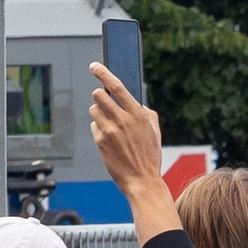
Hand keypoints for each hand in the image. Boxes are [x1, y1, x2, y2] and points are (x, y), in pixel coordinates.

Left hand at [88, 62, 179, 243]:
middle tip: (106, 105)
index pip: (116, 86)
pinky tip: (109, 140)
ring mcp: (109, 131)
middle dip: (100, 97)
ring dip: (100, 114)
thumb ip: (146, 113)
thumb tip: (137, 102)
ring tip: (112, 127)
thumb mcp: (154, 132)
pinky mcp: (100, 141)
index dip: (103, 73)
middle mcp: (122, 120)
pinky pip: (93, 126)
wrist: (142, 181)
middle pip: (99, 96)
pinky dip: (98, 129)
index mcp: (138, 114)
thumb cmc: (149, 156)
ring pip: (94, 110)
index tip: (94, 66)